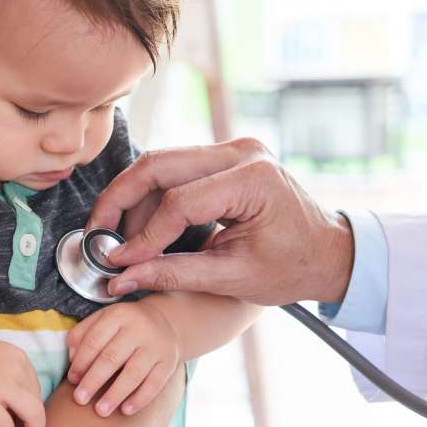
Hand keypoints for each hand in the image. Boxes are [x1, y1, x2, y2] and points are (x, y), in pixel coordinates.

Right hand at [0, 330, 45, 426]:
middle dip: (34, 425)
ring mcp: (0, 384)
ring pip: (33, 417)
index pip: (36, 390)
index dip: (29, 408)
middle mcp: (15, 368)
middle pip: (39, 405)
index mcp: (19, 357)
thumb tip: (23, 404)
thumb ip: (11, 373)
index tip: (17, 417)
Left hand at [65, 301, 180, 416]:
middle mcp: (140, 328)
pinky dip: (139, 399)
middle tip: (79, 399)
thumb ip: (82, 333)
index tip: (71, 380)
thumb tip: (71, 357)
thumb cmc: (124, 326)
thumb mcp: (103, 319)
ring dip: (115, 394)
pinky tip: (125, 410)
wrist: (163, 322)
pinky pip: (155, 384)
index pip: (95, 340)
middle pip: (112, 357)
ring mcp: (157, 345)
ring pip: (134, 373)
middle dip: (93, 380)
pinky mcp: (169, 362)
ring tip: (100, 410)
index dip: (81, 361)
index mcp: (118, 315)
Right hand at [86, 138, 354, 305]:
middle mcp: (241, 152)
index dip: (143, 235)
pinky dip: (153, 197)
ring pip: (162, 164)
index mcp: (252, 178)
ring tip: (125, 241)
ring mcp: (233, 148)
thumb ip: (174, 274)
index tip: (118, 262)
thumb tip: (122, 277)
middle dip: (120, 199)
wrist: (328, 252)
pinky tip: (144, 228)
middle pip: (159, 165)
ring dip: (134, 200)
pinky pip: (176, 169)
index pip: (179, 202)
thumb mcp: (232, 277)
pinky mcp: (225, 157)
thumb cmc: (292, 267)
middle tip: (98, 234)